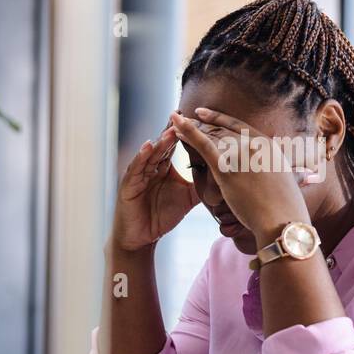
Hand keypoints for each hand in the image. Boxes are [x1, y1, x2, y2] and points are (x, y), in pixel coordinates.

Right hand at [110, 124, 198, 251]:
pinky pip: (136, 168)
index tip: (200, 121)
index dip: (187, 134)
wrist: (141, 237)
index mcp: (164, 167)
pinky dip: (142, 156)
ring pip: (151, 154)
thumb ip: (202, 186)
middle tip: (185, 116)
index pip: (176, 146)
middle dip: (174, 131)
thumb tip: (225, 176)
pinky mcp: (128, 184)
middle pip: (164, 145)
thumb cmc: (161, 217)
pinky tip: (149, 146)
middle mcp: (151, 167)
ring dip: (161, 142)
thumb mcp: (187, 199)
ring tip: (172, 129)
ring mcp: (138, 174)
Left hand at [169, 108, 310, 243]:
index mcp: (268, 145)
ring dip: (191, 128)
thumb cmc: (287, 208)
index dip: (220, 119)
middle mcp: (253, 144)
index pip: (239, 126)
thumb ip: (288, 174)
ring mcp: (239, 153)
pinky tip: (176, 125)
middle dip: (203, 124)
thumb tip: (306, 175)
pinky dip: (188, 132)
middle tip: (187, 119)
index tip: (205, 114)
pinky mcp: (226, 167)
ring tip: (176, 123)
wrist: (282, 219)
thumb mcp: (290, 182)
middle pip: (222, 130)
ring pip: (210, 136)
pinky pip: (203, 145)